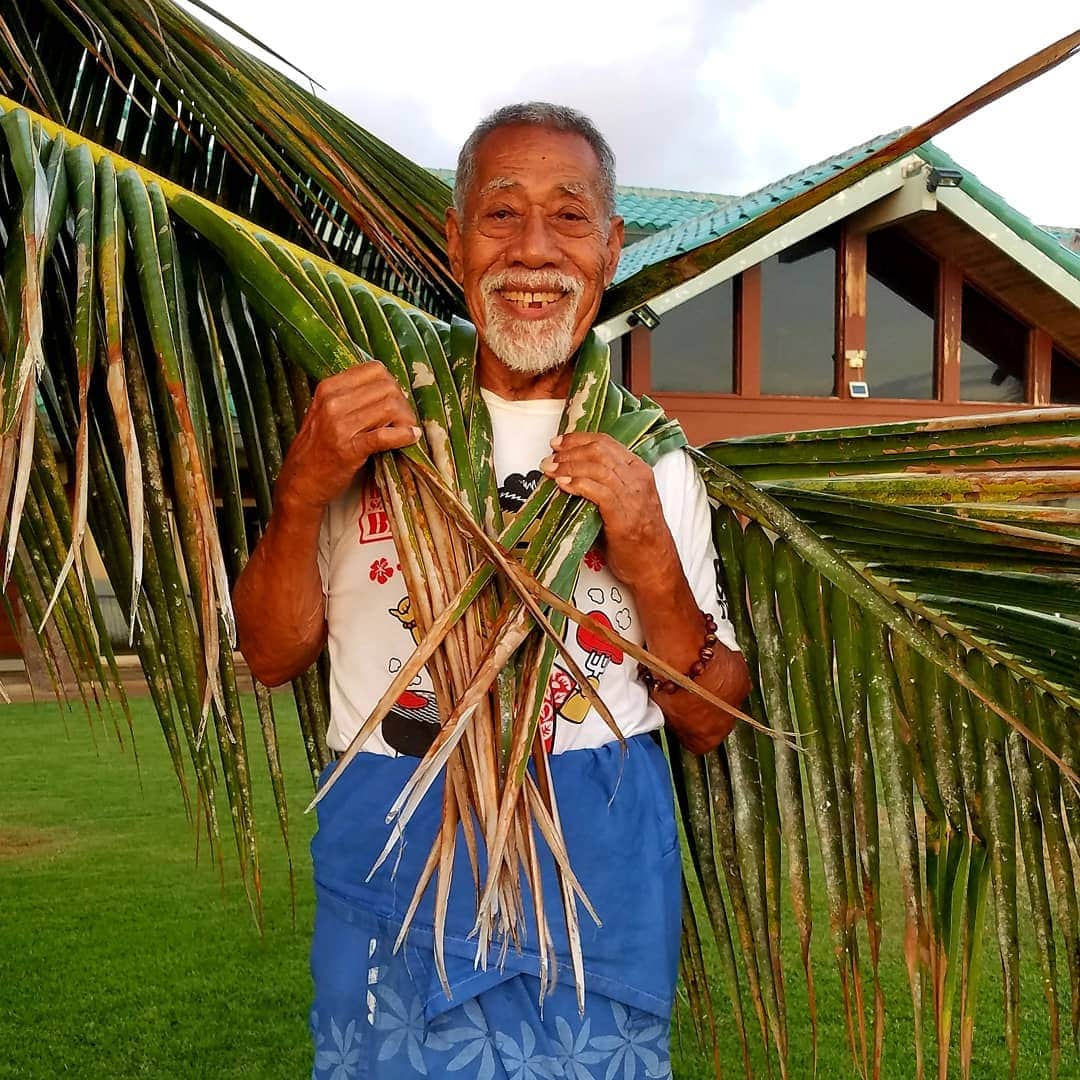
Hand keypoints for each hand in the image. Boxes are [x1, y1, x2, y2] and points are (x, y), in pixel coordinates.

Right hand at [276, 363, 418, 511]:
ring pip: (389, 407)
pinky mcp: (349, 449)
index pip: (375, 370)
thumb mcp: (325, 412)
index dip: (393, 384)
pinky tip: (411, 438)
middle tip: (405, 420)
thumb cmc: (317, 448)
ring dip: (406, 420)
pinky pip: (385, 436)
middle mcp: (333, 402)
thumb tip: (390, 388)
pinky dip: (404, 436)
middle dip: (403, 403)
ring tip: (407, 431)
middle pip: (386, 388)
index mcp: (328, 388)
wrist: (300, 482)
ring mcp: (340, 425)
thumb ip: (351, 397)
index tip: (396, 401)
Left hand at [540, 432, 678, 587]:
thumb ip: (605, 484)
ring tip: (551, 470)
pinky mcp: (623, 517)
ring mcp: (632, 497)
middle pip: (599, 451)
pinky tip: (563, 485)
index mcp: (638, 470)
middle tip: (549, 459)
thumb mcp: (625, 500)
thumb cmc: (638, 536)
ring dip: (568, 466)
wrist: (654, 566)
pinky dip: (578, 484)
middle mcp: (637, 479)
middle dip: (569, 452)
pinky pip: (599, 492)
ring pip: (597, 467)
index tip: (558, 443)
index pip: (606, 442)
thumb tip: (570, 474)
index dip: (578, 439)